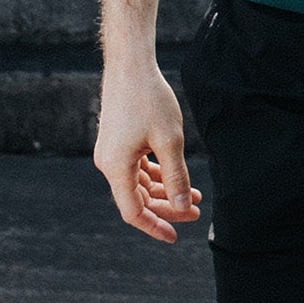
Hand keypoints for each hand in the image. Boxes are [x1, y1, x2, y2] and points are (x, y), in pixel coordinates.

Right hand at [94, 56, 199, 242]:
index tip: (175, 236)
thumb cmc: (150, 100)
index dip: (154, 226)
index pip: (133, 211)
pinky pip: (138, 168)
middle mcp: (108, 163)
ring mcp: (112, 153)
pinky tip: (177, 176)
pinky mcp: (119, 142)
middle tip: (195, 212)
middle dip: (167, 207)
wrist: (131, 66)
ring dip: (165, 190)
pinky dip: (158, 175)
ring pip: (139, 183)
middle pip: (137, 199)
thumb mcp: (170, 140)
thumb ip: (176, 176)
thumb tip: (182, 206)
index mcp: (115, 167)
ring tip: (193, 196)